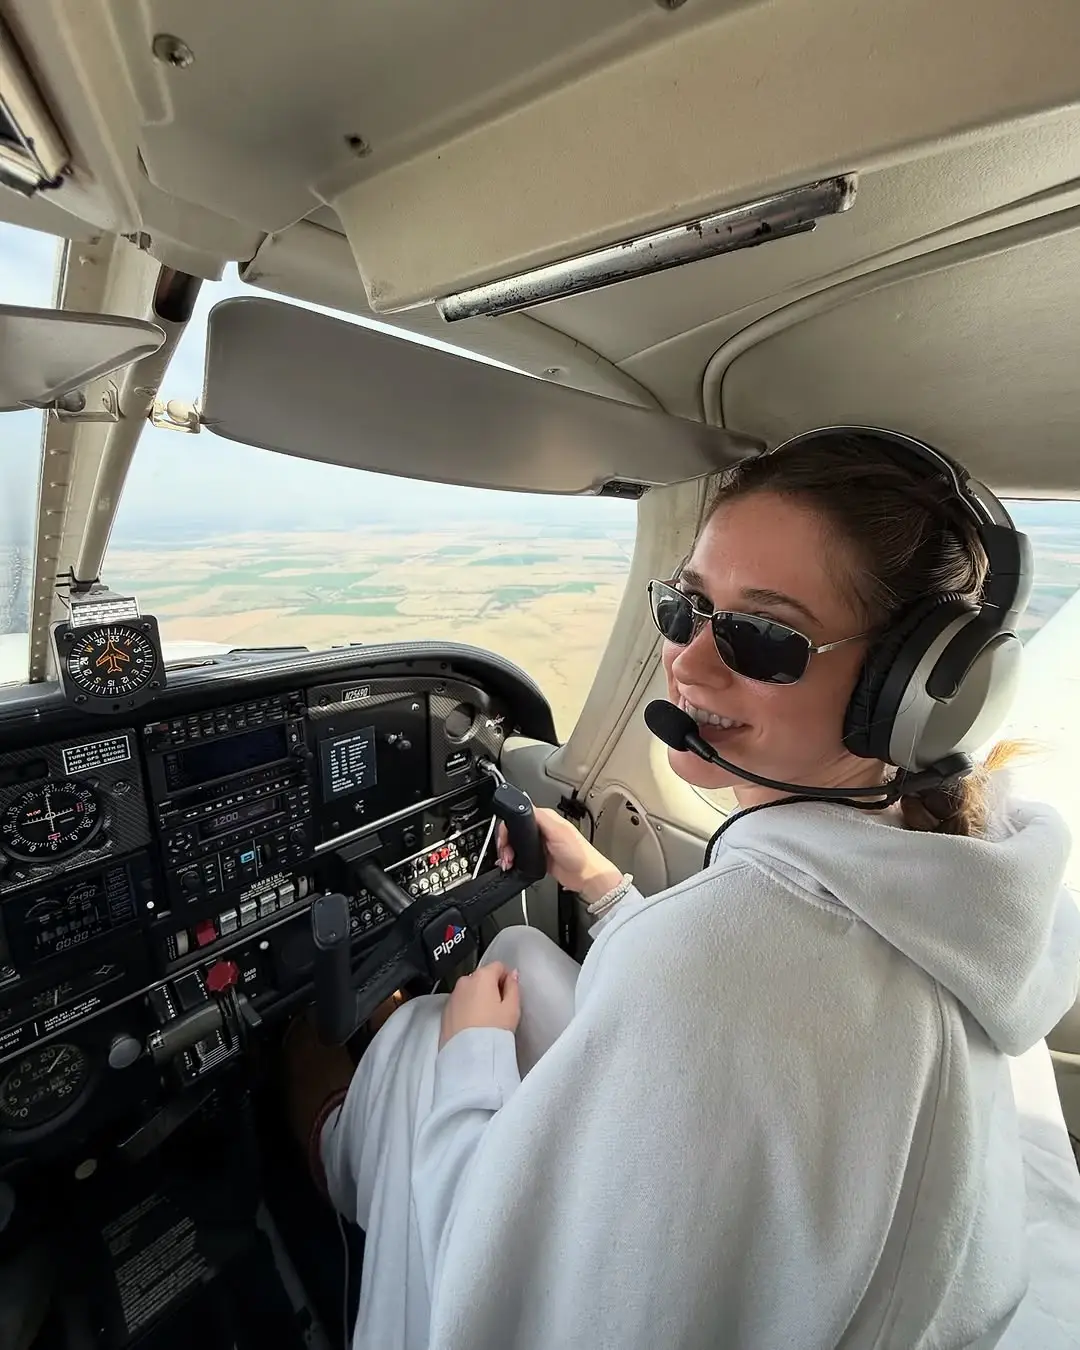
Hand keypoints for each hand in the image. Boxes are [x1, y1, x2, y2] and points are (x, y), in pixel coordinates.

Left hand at [440, 962, 520, 1048]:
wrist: (469, 1056)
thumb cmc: (494, 1030)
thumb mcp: (512, 1008)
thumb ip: (513, 987)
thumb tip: (512, 975)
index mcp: (482, 976)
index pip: (498, 966)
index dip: (506, 978)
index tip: (508, 994)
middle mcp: (464, 981)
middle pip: (482, 977)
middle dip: (490, 988)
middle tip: (498, 1009)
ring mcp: (452, 996)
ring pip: (470, 990)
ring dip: (477, 998)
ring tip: (484, 1019)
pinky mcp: (445, 1011)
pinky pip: (460, 1003)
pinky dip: (466, 1008)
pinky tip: (472, 1025)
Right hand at [497, 807, 622, 904]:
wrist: (587, 877)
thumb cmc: (580, 854)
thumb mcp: (558, 831)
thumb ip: (540, 818)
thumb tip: (523, 805)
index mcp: (546, 819)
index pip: (519, 815)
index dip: (508, 826)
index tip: (504, 839)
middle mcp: (542, 829)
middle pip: (514, 831)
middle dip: (505, 842)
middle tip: (506, 854)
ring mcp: (540, 844)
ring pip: (515, 844)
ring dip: (508, 853)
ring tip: (508, 862)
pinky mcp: (539, 858)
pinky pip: (520, 857)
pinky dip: (513, 861)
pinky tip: (511, 865)